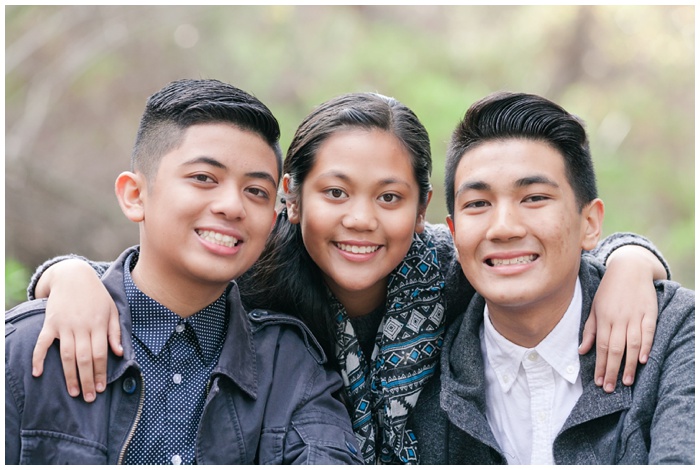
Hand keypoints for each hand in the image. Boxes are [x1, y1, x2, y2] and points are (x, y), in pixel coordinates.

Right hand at [31, 259, 121, 401]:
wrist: (73, 276)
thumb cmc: (96, 295)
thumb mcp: (111, 309)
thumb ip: (115, 332)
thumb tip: (119, 353)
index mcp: (99, 324)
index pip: (100, 354)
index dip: (101, 372)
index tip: (101, 388)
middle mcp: (82, 326)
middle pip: (84, 358)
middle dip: (87, 380)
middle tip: (88, 398)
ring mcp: (64, 325)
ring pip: (66, 355)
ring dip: (69, 375)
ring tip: (73, 392)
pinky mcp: (50, 323)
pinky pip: (42, 343)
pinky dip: (38, 358)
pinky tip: (37, 373)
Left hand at [579, 246, 662, 391]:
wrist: (629, 268)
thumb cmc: (609, 290)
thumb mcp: (594, 307)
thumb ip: (589, 330)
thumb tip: (582, 351)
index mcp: (603, 318)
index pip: (601, 346)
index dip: (599, 365)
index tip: (598, 382)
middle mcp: (619, 318)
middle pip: (615, 349)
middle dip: (612, 370)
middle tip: (609, 388)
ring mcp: (635, 316)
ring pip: (632, 344)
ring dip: (629, 365)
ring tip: (626, 382)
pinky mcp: (650, 313)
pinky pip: (648, 332)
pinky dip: (646, 346)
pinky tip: (643, 360)